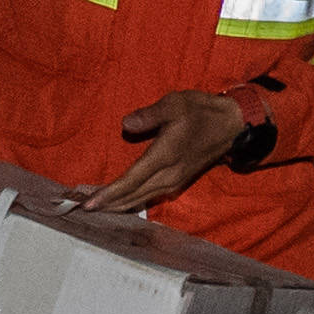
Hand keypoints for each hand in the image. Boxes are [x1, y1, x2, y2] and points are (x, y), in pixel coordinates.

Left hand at [76, 88, 265, 213]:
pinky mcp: (178, 181)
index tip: (88, 203)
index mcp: (165, 156)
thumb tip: (126, 125)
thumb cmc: (202, 111)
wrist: (232, 125)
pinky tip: (122, 203)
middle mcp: (169, 174)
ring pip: (141, 199)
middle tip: (82, 209)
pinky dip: (133, 201)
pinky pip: (150, 197)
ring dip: (119, 205)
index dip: (108, 193)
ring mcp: (175, 181)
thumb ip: (148, 114)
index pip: (131, 180)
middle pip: (133, 196)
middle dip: (108, 204)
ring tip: (97, 209)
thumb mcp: (175, 103)